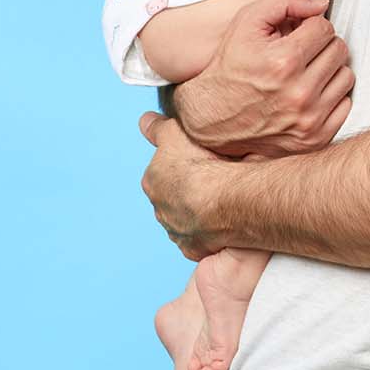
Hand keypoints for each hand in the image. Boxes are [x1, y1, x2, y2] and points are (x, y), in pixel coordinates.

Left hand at [138, 110, 232, 259]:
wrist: (225, 199)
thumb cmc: (201, 163)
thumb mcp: (175, 132)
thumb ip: (157, 128)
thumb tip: (144, 120)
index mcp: (152, 182)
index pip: (162, 173)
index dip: (180, 166)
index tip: (197, 163)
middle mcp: (159, 209)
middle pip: (173, 198)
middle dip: (188, 192)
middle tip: (212, 181)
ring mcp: (176, 232)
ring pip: (186, 220)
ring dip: (199, 212)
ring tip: (222, 201)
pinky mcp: (194, 249)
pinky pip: (201, 240)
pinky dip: (210, 233)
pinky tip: (224, 222)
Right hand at [168, 0, 354, 157]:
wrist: (212, 117)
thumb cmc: (231, 67)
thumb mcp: (245, 23)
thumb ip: (284, 1)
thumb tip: (321, 5)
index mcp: (284, 62)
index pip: (324, 27)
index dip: (309, 26)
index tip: (297, 34)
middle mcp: (299, 93)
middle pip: (339, 50)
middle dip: (321, 45)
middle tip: (302, 51)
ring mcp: (309, 120)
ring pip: (346, 76)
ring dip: (329, 69)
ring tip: (306, 71)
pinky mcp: (316, 138)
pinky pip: (345, 105)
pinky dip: (331, 96)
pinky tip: (310, 92)